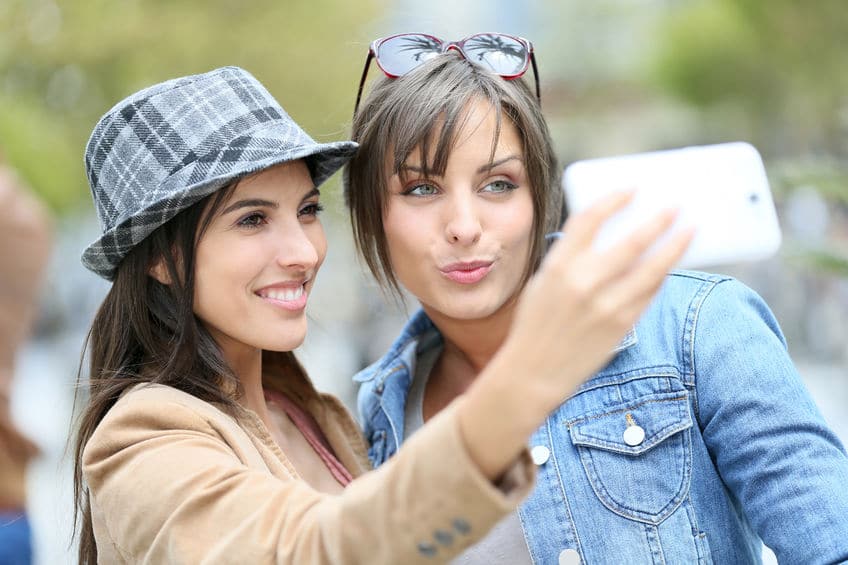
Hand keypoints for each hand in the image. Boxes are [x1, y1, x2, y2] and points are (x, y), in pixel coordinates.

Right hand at [506, 190, 691, 404]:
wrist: (533, 373)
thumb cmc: (535, 326)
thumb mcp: (541, 284)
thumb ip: (569, 260)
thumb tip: (604, 238)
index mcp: (557, 266)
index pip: (589, 220)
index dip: (613, 201)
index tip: (630, 191)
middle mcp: (583, 283)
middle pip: (631, 241)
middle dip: (657, 221)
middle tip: (674, 207)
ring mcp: (605, 305)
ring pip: (652, 268)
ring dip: (674, 246)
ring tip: (690, 230)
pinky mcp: (620, 325)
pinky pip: (649, 293)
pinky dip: (662, 275)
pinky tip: (670, 265)